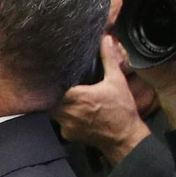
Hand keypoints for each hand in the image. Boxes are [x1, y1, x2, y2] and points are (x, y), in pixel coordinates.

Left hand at [52, 38, 150, 163]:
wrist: (125, 137)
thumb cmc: (121, 109)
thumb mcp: (116, 81)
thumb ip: (108, 59)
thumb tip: (106, 39)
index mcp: (76, 96)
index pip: (53, 86)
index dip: (51, 80)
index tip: (52, 75)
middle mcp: (67, 112)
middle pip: (50, 99)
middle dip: (54, 92)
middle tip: (59, 85)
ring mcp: (66, 125)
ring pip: (53, 111)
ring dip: (58, 104)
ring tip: (66, 97)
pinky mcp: (68, 135)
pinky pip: (60, 123)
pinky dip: (64, 117)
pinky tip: (74, 112)